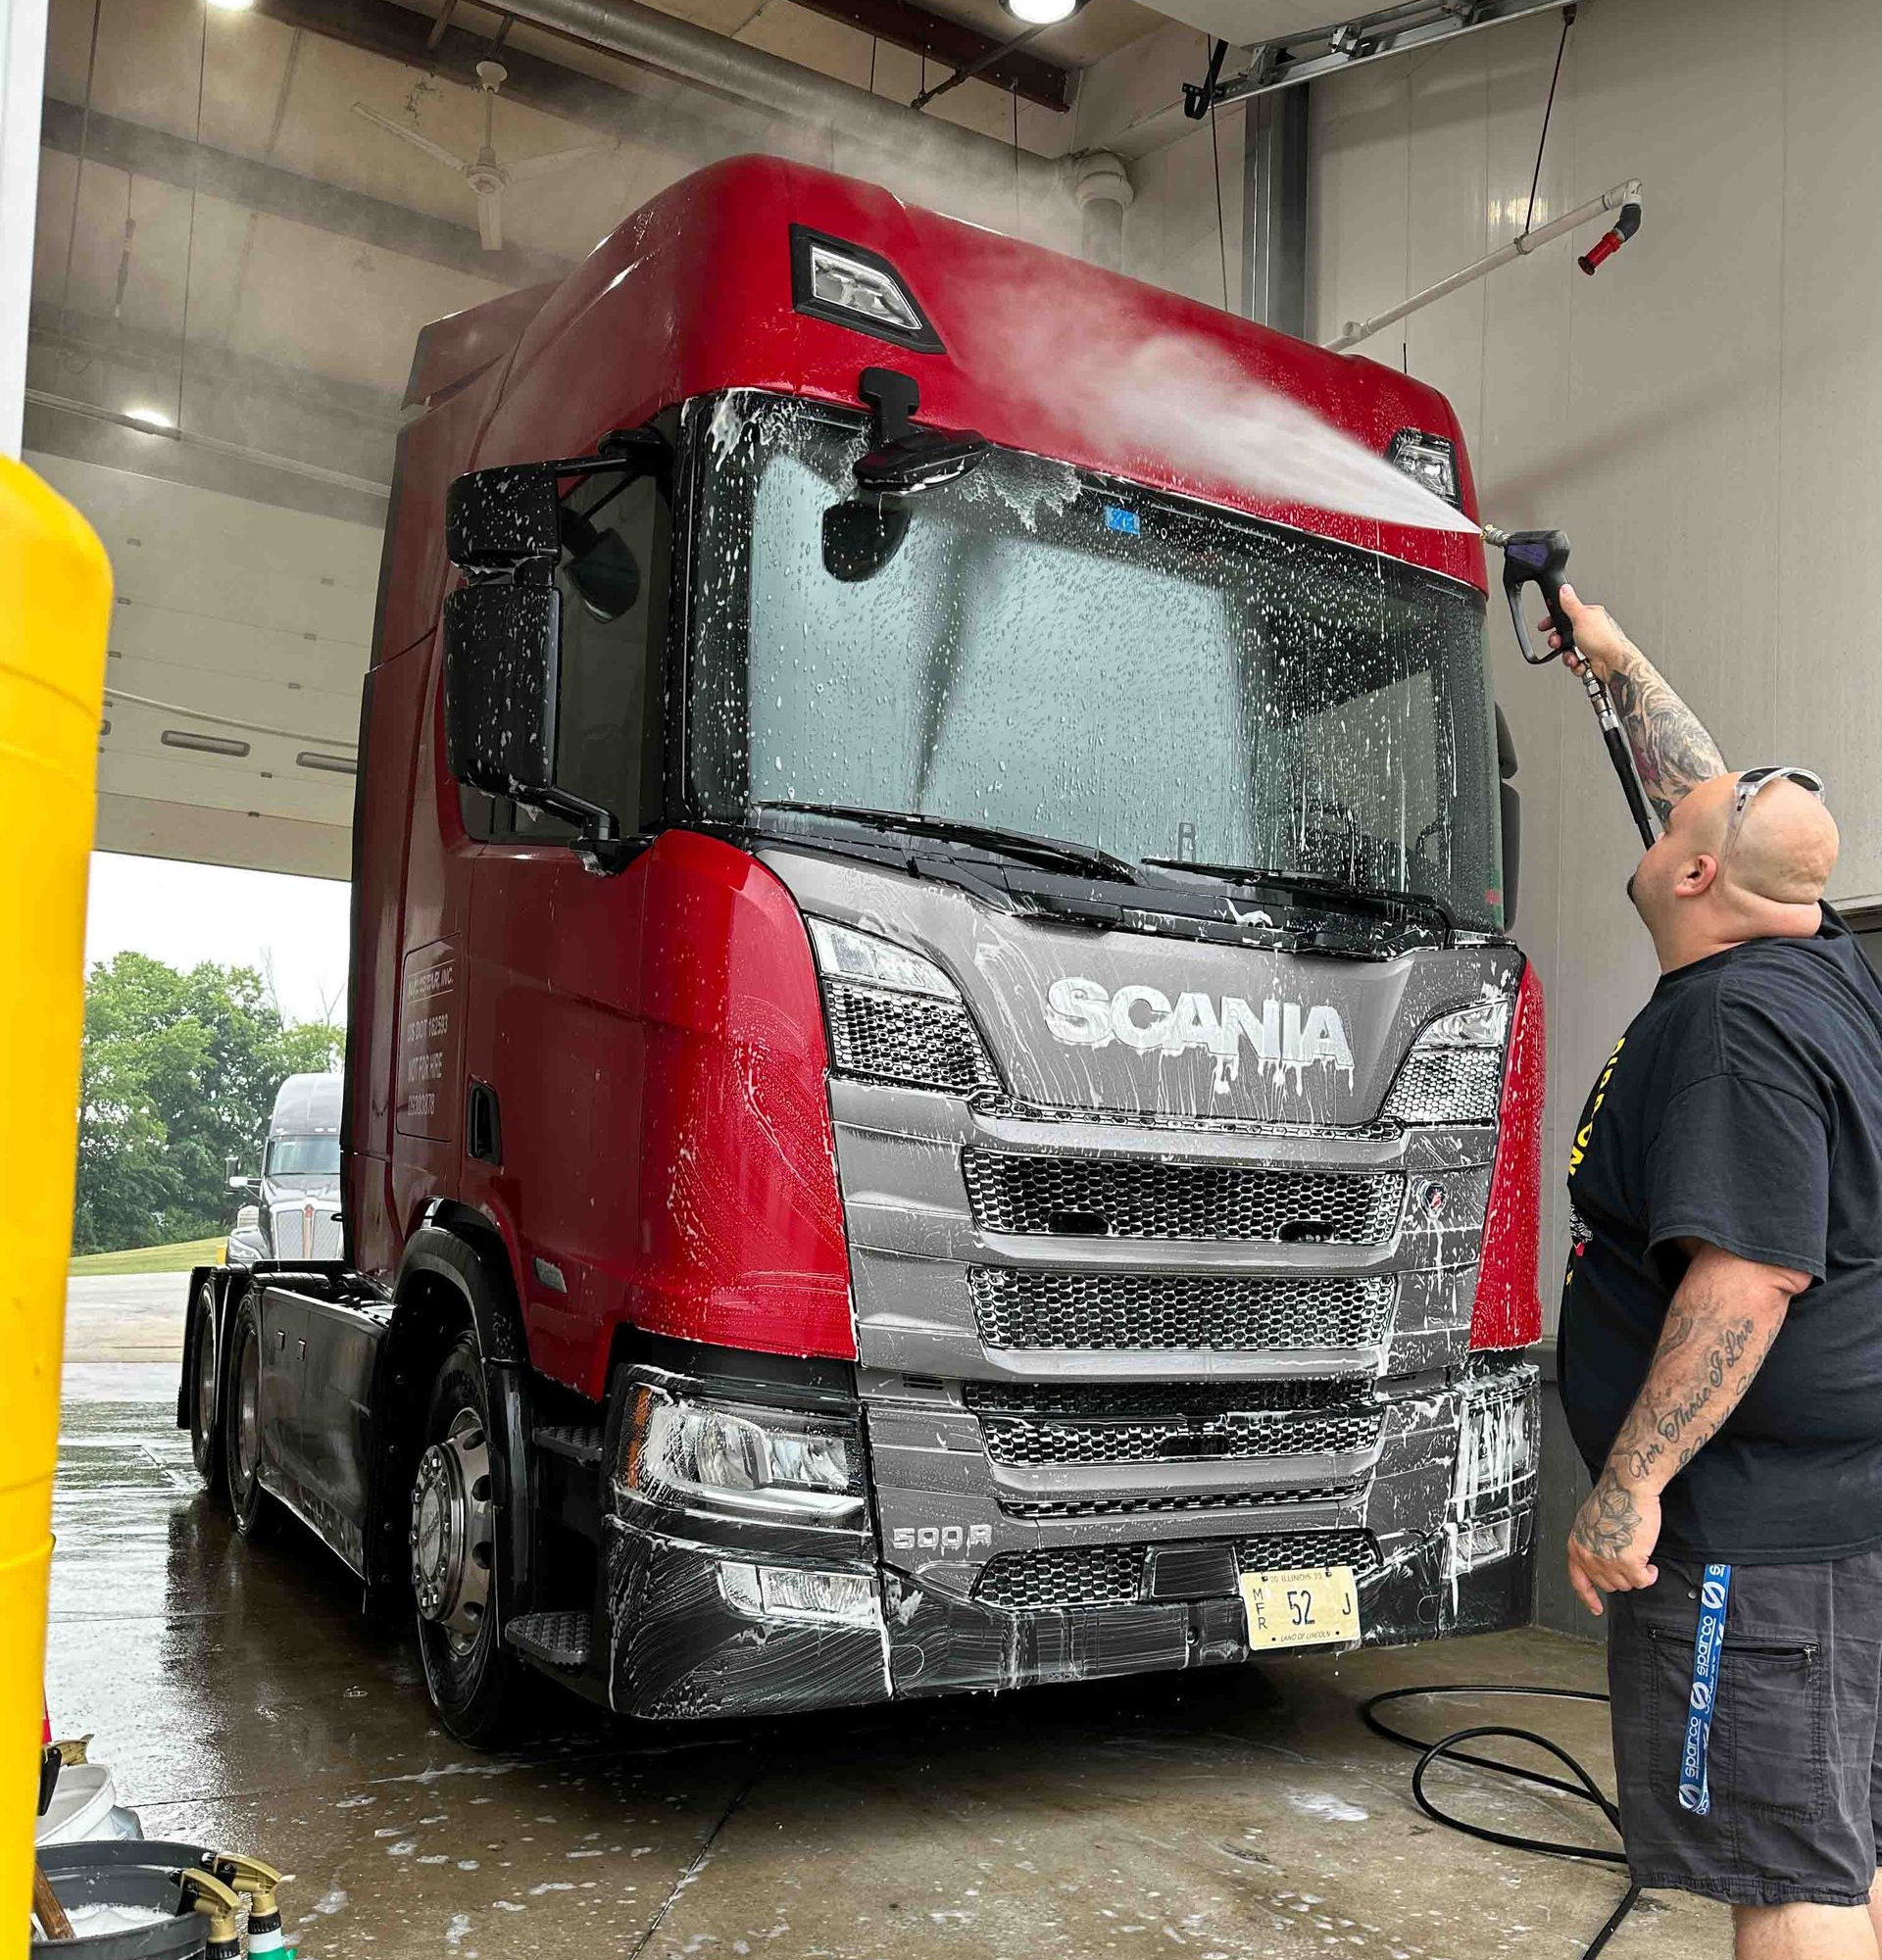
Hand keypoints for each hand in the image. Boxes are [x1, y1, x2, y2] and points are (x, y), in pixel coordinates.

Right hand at [1535, 583, 1635, 682]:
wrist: (1613, 663)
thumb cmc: (1604, 640)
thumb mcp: (1581, 617)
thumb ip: (1570, 603)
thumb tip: (1565, 589)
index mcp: (1590, 616)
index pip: (1566, 615)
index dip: (1553, 621)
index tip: (1544, 626)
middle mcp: (1591, 630)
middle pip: (1564, 635)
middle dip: (1560, 642)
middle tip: (1558, 644)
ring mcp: (1590, 645)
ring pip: (1568, 650)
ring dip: (1568, 656)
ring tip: (1575, 657)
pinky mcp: (1590, 659)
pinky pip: (1575, 662)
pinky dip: (1576, 665)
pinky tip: (1582, 662)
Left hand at [1566, 1468, 1661, 1616]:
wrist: (1627, 1488)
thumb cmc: (1612, 1499)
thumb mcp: (1589, 1524)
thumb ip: (1590, 1544)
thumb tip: (1597, 1558)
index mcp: (1576, 1545)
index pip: (1578, 1580)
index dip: (1588, 1597)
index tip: (1596, 1608)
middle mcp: (1588, 1555)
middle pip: (1607, 1584)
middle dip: (1621, 1577)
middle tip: (1630, 1563)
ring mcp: (1608, 1561)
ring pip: (1625, 1584)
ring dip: (1636, 1575)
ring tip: (1641, 1559)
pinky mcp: (1629, 1562)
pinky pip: (1642, 1581)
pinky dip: (1650, 1576)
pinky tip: (1650, 1566)